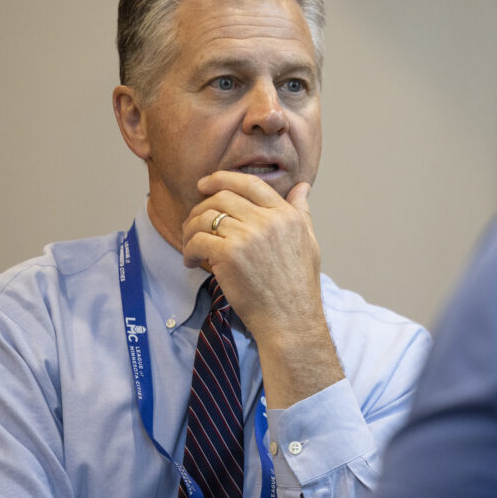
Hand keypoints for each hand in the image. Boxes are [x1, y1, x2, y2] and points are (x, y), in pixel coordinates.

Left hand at [182, 171, 343, 405]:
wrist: (291, 319)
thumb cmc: (298, 285)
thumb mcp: (308, 241)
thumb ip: (301, 211)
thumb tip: (303, 187)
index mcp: (286, 215)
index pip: (250, 183)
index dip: (222, 178)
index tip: (205, 184)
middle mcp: (268, 220)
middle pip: (222, 197)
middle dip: (201, 206)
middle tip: (193, 222)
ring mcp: (248, 236)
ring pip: (205, 216)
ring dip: (190, 229)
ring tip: (191, 245)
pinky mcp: (229, 255)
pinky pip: (197, 240)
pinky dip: (189, 250)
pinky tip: (192, 262)